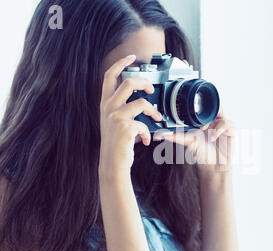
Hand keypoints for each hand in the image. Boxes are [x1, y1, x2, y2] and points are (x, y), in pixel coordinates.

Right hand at [99, 55, 162, 176]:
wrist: (112, 163)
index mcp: (105, 103)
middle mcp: (108, 108)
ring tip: (158, 119)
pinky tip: (147, 140)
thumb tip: (143, 100)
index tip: (131, 56)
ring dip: (153, 111)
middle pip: (128, 83)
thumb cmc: (117, 143)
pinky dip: (149, 133)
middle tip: (152, 90)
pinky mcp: (125, 128)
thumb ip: (123, 108)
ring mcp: (116, 117)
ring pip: (141, 103)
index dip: (120, 63)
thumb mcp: (114, 121)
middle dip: (144, 82)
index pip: (109, 76)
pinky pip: (145, 124)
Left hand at [154, 111, 235, 175]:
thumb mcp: (187, 142)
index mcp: (203, 120)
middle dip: (206, 109)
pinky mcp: (231, 130)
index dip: (197, 104)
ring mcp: (223, 124)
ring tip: (205, 129)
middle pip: (212, 104)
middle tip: (198, 119)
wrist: (215, 167)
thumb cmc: (202, 154)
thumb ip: (174, 136)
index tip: (190, 107)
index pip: (202, 106)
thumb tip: (159, 135)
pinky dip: (219, 129)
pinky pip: (226, 123)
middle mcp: (214, 120)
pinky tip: (213, 137)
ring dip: (211, 119)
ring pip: (219, 111)